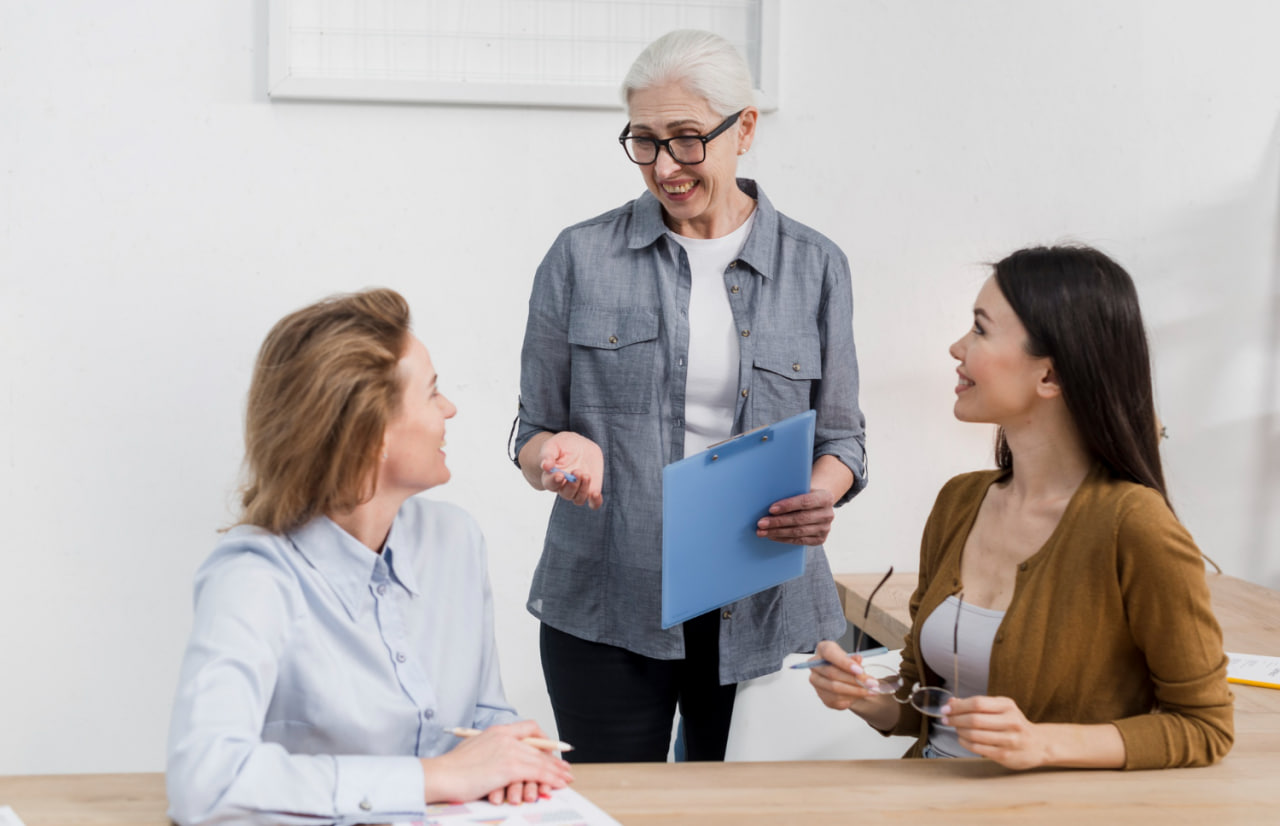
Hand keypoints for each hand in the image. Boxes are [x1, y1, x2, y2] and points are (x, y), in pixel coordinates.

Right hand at [421, 721, 573, 805]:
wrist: (441, 775)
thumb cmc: (451, 769)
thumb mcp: (474, 751)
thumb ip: (491, 750)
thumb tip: (500, 761)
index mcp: (496, 731)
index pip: (528, 728)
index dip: (543, 739)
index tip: (550, 748)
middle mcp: (505, 737)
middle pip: (538, 747)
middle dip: (554, 758)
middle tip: (564, 767)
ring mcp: (508, 752)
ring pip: (541, 760)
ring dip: (557, 771)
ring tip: (566, 777)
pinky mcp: (509, 767)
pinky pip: (538, 772)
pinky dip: (551, 778)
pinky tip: (558, 784)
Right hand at [538, 432, 603, 508]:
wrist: (578, 446)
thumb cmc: (562, 445)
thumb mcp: (553, 445)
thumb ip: (548, 455)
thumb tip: (546, 466)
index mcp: (551, 477)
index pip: (550, 484)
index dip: (554, 481)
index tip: (560, 475)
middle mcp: (564, 487)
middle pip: (566, 494)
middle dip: (572, 485)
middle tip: (577, 471)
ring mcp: (578, 489)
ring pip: (578, 499)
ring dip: (583, 490)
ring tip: (586, 475)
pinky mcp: (591, 489)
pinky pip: (593, 503)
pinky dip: (595, 502)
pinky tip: (596, 494)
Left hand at [756, 488, 835, 544]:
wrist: (819, 505)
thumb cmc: (805, 494)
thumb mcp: (802, 489)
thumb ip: (791, 492)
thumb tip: (767, 497)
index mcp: (825, 497)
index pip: (805, 502)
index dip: (788, 505)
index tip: (771, 509)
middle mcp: (828, 514)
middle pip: (800, 519)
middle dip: (778, 522)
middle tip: (761, 523)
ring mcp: (825, 528)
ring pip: (798, 532)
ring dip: (777, 532)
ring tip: (762, 531)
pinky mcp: (820, 539)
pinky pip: (799, 541)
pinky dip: (783, 539)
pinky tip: (772, 536)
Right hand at [806, 640, 880, 709]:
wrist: (841, 676)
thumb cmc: (844, 664)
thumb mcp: (850, 657)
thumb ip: (854, 659)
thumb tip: (858, 659)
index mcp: (822, 649)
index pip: (829, 654)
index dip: (844, 663)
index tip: (859, 670)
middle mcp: (815, 665)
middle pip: (832, 673)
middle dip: (854, 680)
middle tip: (871, 683)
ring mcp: (817, 682)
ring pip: (835, 689)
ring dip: (856, 691)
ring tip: (872, 691)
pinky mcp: (822, 696)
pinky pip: (837, 699)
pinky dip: (852, 698)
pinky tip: (862, 695)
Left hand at [942, 695, 1046, 769]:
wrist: (1039, 745)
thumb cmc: (1014, 723)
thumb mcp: (1001, 708)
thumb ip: (977, 704)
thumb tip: (951, 701)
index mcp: (1008, 706)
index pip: (977, 703)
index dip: (958, 706)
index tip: (946, 708)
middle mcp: (1010, 722)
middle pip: (974, 719)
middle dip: (955, 719)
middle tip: (945, 719)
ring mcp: (1008, 740)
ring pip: (974, 735)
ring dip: (959, 731)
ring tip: (955, 728)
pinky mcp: (1005, 755)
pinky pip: (977, 748)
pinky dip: (965, 742)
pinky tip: (963, 738)